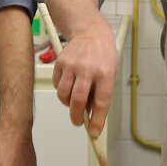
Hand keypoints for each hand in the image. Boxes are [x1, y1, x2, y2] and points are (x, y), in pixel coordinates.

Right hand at [51, 18, 117, 137]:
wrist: (91, 33)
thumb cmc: (103, 57)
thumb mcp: (109, 74)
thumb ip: (100, 93)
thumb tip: (89, 115)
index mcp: (105, 73)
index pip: (101, 102)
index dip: (97, 120)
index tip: (94, 132)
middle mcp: (88, 69)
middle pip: (77, 100)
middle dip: (77, 116)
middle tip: (78, 122)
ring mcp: (72, 65)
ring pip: (63, 95)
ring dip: (68, 104)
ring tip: (74, 101)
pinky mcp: (60, 62)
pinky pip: (57, 85)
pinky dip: (62, 90)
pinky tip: (69, 85)